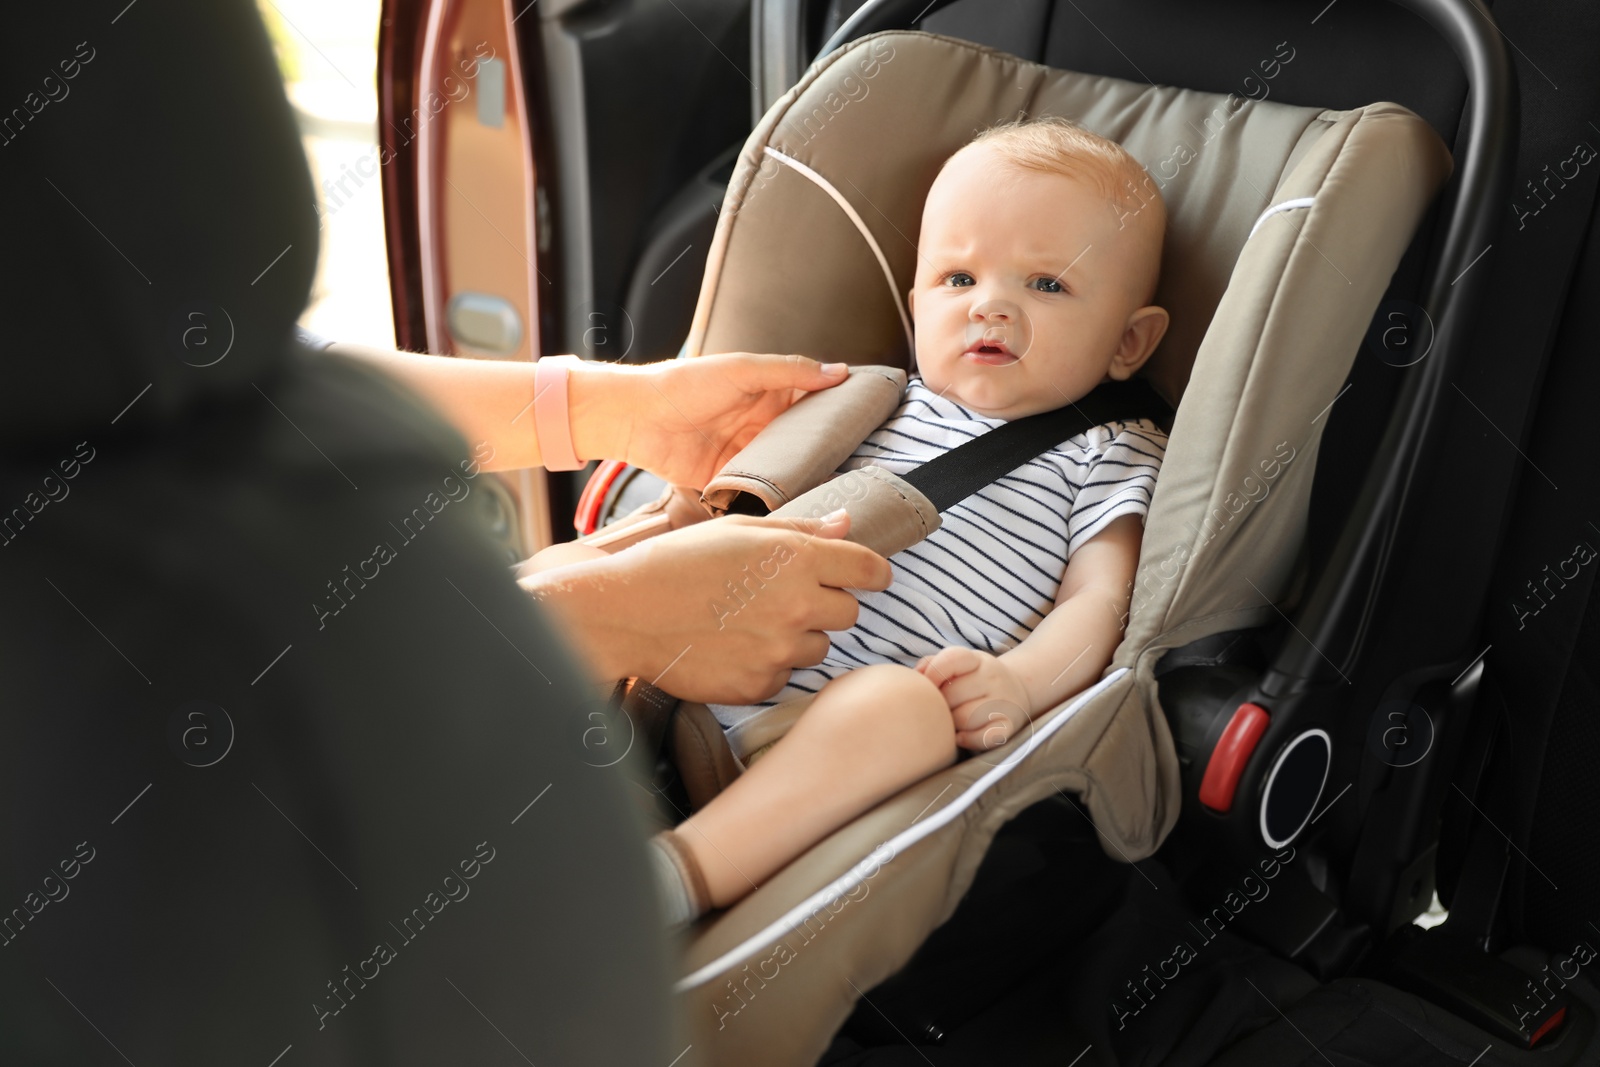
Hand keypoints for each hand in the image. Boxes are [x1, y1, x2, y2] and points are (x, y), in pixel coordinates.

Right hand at [521, 510, 891, 702]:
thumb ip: (800, 530)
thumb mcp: (738, 530)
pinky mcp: (758, 685)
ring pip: (818, 648)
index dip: (871, 572)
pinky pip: (784, 677)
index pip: (869, 569)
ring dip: (796, 637)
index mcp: (796, 558)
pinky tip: (733, 647)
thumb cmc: (676, 563)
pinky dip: (767, 666)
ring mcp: (779, 650)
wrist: (626, 614)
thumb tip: (846, 524)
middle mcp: (797, 606)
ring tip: (749, 622)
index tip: (866, 577)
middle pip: (848, 613)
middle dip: (824, 605)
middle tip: (781, 597)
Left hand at [569, 353, 848, 489]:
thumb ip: (790, 371)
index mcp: (769, 395)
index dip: (840, 411)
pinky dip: (774, 499)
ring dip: (804, 479)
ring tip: (838, 492)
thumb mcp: (742, 369)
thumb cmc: (684, 384)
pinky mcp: (729, 481)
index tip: (874, 420)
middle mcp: (762, 426)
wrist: (637, 417)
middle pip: (805, 442)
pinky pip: (759, 493)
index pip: (814, 403)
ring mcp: (747, 455)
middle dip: (829, 453)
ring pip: (786, 470)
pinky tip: (797, 507)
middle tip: (865, 466)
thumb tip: (839, 371)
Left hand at [915, 647, 1032, 750]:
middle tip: (939, 709)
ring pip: (964, 719)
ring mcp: (1004, 702)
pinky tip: (961, 737)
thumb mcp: (958, 664)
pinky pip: (984, 738)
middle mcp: (994, 678)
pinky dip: (969, 740)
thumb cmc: (974, 679)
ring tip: (951, 722)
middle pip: (952, 695)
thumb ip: (932, 665)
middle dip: (940, 705)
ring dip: (951, 725)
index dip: (933, 673)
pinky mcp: (1009, 726)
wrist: (1017, 691)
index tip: (927, 685)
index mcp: (977, 660)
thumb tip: (914, 676)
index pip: (953, 659)